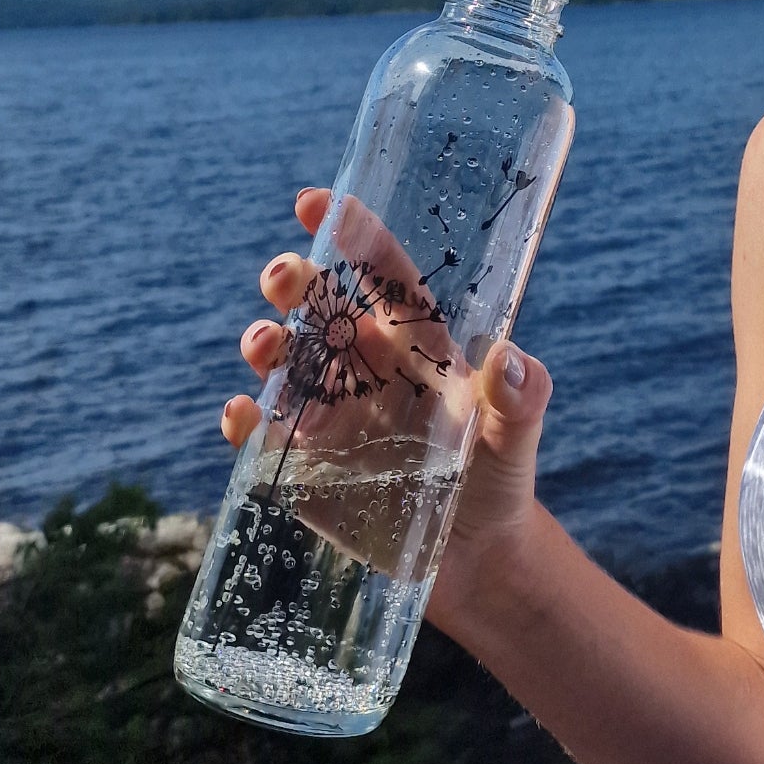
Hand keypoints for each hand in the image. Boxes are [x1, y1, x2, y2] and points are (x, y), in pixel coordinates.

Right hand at [223, 187, 553, 594]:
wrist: (476, 559)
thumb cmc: (501, 480)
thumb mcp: (516, 436)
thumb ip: (521, 397)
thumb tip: (511, 358)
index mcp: (417, 345)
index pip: (382, 277)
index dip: (353, 237)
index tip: (320, 203)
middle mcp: (366, 369)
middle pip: (320, 309)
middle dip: (294, 283)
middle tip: (281, 275)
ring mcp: (330, 415)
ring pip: (284, 364)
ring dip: (265, 345)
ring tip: (263, 343)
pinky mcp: (305, 467)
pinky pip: (263, 435)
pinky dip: (245, 421)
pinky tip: (242, 414)